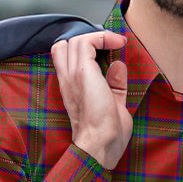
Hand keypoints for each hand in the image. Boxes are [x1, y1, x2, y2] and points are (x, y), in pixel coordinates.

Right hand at [51, 30, 130, 169]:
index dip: (84, 49)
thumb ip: (114, 85)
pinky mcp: (82, 72)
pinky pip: (87, 42)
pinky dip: (102, 37)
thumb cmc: (107, 135)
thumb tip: (118, 65)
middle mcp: (67, 80)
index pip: (64, 57)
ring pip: (75, 40)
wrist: (100, 145)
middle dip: (87, 40)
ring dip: (98, 37)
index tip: (109, 50)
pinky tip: (117, 43)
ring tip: (116, 42)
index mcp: (71, 89)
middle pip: (64, 45)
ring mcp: (72, 75)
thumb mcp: (114, 104)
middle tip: (110, 45)